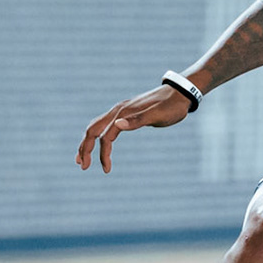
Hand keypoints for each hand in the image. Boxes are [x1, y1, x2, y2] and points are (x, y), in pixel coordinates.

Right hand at [76, 85, 193, 172]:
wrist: (179, 93)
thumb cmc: (171, 106)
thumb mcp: (158, 115)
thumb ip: (138, 120)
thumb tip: (117, 125)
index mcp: (123, 113)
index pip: (105, 136)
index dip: (103, 154)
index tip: (107, 170)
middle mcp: (118, 110)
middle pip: (92, 130)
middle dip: (85, 149)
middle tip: (83, 167)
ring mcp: (120, 110)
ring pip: (96, 127)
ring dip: (87, 143)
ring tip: (82, 159)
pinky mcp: (125, 112)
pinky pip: (104, 125)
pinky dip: (97, 136)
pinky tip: (99, 143)